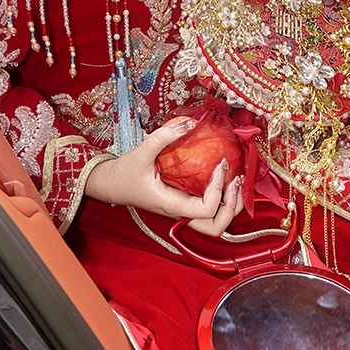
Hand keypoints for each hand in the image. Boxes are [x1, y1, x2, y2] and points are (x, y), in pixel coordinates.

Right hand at [84, 116, 244, 234]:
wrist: (111, 184)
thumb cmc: (124, 173)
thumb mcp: (141, 151)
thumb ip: (164, 136)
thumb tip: (191, 123)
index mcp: (172, 205)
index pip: (205, 209)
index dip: (218, 189)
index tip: (220, 164)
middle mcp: (181, 212)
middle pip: (216, 226)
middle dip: (232, 206)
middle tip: (236, 180)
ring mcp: (184, 209)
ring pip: (216, 221)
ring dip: (232, 204)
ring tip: (237, 179)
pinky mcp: (185, 202)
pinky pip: (211, 207)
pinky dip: (224, 196)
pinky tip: (226, 175)